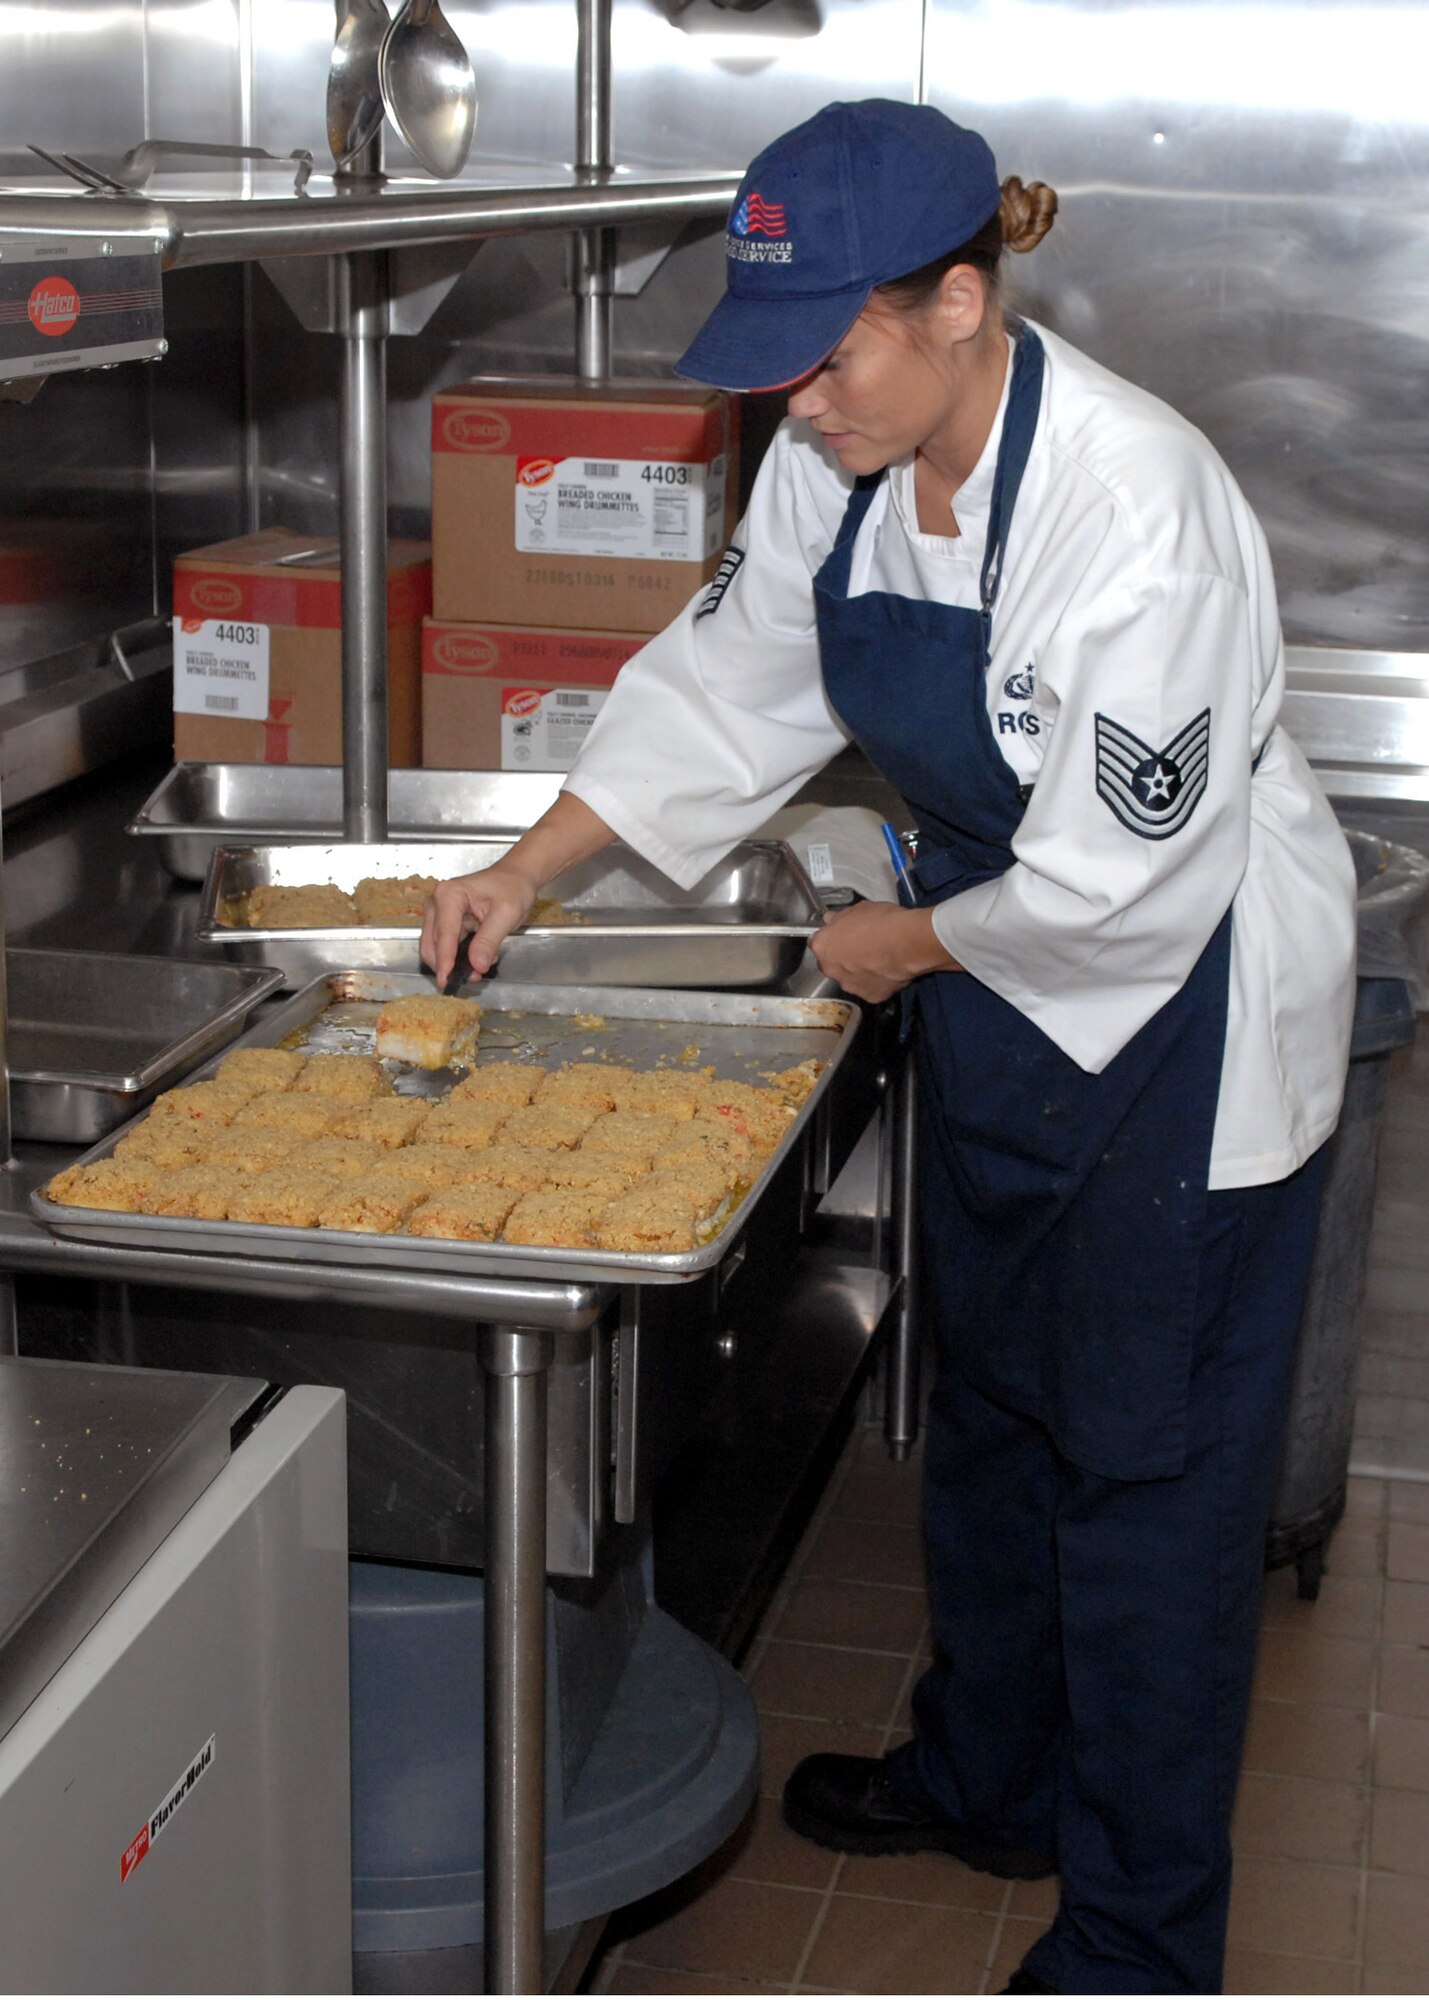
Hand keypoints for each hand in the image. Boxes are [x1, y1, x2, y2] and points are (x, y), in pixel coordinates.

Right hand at [421, 861, 538, 985]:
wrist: (516, 879)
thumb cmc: (512, 888)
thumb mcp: (506, 914)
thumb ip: (489, 941)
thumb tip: (476, 965)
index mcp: (449, 895)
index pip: (444, 934)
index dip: (444, 960)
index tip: (445, 979)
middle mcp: (438, 903)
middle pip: (432, 943)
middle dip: (447, 965)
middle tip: (467, 980)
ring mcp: (440, 914)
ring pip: (437, 948)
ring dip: (454, 963)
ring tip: (478, 970)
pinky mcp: (446, 923)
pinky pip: (447, 947)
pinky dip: (459, 958)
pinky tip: (479, 959)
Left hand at [809, 900, 960, 1001]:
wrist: (906, 944)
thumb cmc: (880, 922)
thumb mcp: (857, 909)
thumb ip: (840, 918)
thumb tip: (830, 920)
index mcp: (822, 947)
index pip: (818, 943)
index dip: (831, 938)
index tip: (842, 934)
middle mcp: (831, 970)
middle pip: (831, 964)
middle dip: (842, 958)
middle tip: (861, 948)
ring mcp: (850, 986)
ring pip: (850, 979)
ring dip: (858, 972)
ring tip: (877, 961)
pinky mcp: (871, 997)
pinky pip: (870, 988)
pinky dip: (876, 982)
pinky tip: (888, 972)